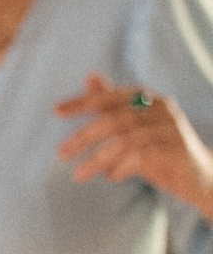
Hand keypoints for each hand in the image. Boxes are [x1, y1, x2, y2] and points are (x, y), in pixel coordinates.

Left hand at [58, 74, 212, 215]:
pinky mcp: (178, 150)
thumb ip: (112, 106)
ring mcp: (172, 129)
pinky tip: (111, 177)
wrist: (202, 177)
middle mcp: (162, 108)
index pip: (109, 97)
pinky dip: (122, 167)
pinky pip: (142, 157)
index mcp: (148, 99)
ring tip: (79, 175)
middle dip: (84, 137)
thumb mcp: (132, 128)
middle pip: (114, 119)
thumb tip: (90, 77)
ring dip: (98, 159)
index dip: (82, 102)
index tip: (56, 111)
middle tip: (61, 153)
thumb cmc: (160, 150)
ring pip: (125, 140)